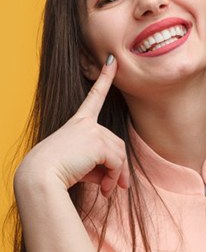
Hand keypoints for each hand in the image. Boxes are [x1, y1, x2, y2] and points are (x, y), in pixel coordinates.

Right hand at [18, 56, 128, 196]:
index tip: (113, 61)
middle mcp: (86, 123)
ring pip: (119, 153)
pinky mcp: (97, 142)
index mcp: (78, 123)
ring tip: (109, 191)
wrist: (39, 177)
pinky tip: (106, 190)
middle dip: (120, 167)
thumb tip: (117, 180)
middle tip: (118, 187)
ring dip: (118, 175)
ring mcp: (92, 130)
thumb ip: (99, 165)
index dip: (105, 78)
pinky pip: (116, 162)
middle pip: (116, 143)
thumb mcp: (80, 165)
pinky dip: (115, 177)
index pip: (94, 96)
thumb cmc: (56, 172)